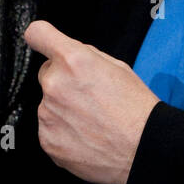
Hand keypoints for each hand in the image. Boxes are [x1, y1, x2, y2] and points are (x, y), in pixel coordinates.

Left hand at [23, 19, 160, 183]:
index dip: (41, 38)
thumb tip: (66, 55)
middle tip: (89, 97)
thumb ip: (85, 56)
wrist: (145, 149)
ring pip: (49, 104)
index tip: (42, 42)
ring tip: (93, 122)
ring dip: (64, 109)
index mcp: (73, 61)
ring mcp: (48, 115)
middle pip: (47, 74)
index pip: (38, 34)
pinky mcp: (47, 140)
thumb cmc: (136, 108)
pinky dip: (64, 132)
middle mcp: (55, 85)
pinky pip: (50, 129)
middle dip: (62, 81)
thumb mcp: (118, 67)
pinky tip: (87, 137)